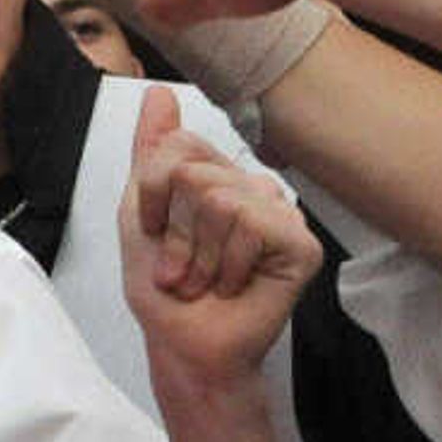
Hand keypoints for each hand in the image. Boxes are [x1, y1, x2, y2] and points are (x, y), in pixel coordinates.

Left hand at [122, 88, 321, 391]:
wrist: (185, 349)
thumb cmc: (166, 293)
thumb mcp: (139, 214)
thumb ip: (150, 153)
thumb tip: (156, 93)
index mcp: (219, 177)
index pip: (181, 143)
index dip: (154, 190)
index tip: (153, 232)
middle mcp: (254, 190)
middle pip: (196, 172)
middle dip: (174, 231)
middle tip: (181, 271)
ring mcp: (282, 216)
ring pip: (220, 198)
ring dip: (198, 254)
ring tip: (205, 282)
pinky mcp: (302, 246)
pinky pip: (252, 225)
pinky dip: (229, 264)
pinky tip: (235, 286)